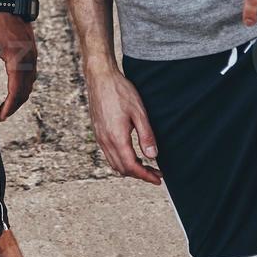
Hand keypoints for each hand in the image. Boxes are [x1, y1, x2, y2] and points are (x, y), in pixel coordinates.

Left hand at [0, 12, 36, 121]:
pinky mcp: (33, 55)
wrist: (14, 8)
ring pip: (29, 85)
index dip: (9, 107)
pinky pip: (31, 77)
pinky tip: (17, 87)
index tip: (1, 117)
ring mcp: (33, 60)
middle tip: (2, 115)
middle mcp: (29, 64)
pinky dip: (24, 87)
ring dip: (20, 97)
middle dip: (14, 106)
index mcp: (18, 64)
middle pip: (24, 92)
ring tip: (8, 104)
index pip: (15, 93)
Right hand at [85, 65, 161, 184]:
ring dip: (129, 168)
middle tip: (156, 173)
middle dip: (139, 174)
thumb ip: (146, 136)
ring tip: (145, 166)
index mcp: (116, 137)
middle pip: (122, 169)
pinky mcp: (97, 132)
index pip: (131, 166)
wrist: (100, 77)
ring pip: (114, 163)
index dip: (146, 176)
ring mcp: (99, 137)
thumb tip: (153, 156)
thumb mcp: (139, 112)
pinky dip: (121, 160)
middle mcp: (105, 141)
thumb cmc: (120, 92)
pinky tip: (130, 154)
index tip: (158, 179)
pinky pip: (108, 154)